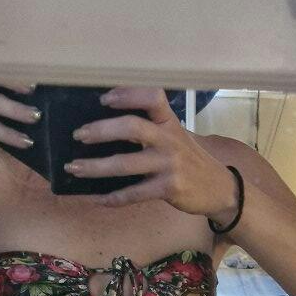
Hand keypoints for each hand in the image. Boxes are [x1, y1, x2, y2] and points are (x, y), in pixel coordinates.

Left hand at [65, 86, 238, 216]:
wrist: (220, 189)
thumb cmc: (190, 161)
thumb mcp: (176, 137)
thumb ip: (151, 129)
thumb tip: (107, 127)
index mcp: (170, 123)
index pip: (152, 98)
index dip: (127, 95)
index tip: (104, 99)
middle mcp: (170, 140)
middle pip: (132, 127)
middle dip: (101, 130)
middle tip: (79, 135)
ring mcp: (170, 165)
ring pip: (126, 163)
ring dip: (96, 167)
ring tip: (74, 168)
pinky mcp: (170, 189)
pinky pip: (135, 193)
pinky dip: (115, 198)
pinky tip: (99, 200)